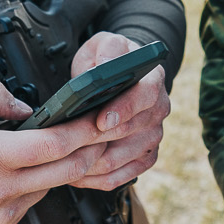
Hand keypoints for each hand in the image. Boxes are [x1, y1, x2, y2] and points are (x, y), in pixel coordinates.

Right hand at [0, 80, 119, 223]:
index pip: (53, 145)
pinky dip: (27, 189)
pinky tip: (9, 176)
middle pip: (65, 172)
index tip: (98, 119)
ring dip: (53, 170)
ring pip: (47, 189)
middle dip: (88, 152)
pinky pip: (26, 207)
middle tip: (97, 135)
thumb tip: (26, 107)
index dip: (82, 131)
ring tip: (41, 151)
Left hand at [63, 31, 169, 190]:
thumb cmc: (111, 60)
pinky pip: (122, 176)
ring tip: (64, 160)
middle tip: (67, 144)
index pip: (145, 97)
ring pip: (122, 159)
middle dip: (96, 140)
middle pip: (130, 133)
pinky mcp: (145, 156)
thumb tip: (106, 66)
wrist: (124, 75)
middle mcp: (159, 109)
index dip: (123, 110)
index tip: (101, 120)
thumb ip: (107, 50)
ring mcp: (153, 135)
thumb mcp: (105, 43)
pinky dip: (97, 179)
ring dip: (92, 162)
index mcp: (153, 80)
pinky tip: (77, 174)